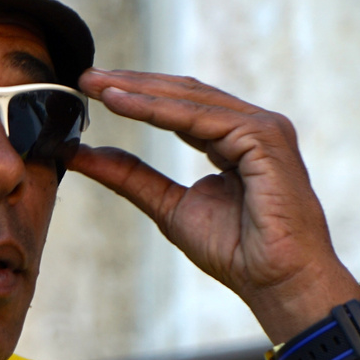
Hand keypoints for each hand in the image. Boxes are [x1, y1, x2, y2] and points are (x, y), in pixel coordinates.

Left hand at [69, 70, 359, 342]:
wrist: (276, 282)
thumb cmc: (236, 252)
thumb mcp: (168, 206)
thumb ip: (130, 177)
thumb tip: (82, 154)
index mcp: (236, 139)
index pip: (180, 106)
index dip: (136, 95)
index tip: (92, 89)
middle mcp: (253, 127)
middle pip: (183, 93)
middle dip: (132, 82)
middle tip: (86, 77)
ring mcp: (263, 128)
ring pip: (189, 99)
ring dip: (138, 90)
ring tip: (96, 85)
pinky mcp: (264, 138)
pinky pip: (199, 118)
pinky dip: (155, 110)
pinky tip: (121, 103)